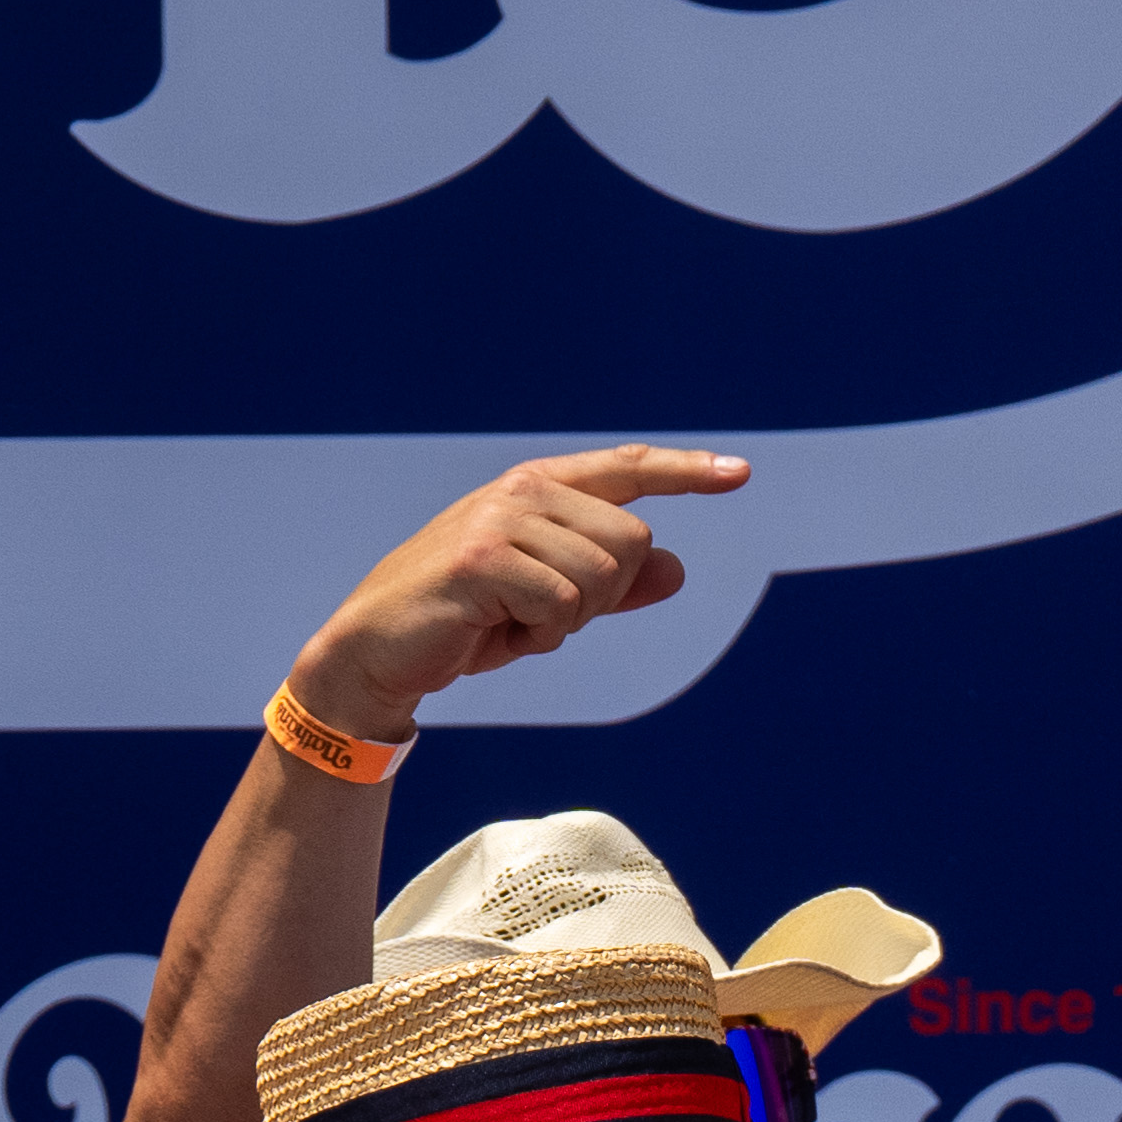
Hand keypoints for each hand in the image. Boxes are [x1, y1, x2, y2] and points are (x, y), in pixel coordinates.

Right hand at [289, 445, 746, 740]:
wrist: (382, 652)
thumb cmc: (468, 622)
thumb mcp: (551, 603)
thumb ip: (614, 587)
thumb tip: (676, 570)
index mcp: (541, 489)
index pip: (627, 468)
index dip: (685, 470)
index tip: (740, 472)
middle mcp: (523, 490)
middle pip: (634, 543)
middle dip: (604, 597)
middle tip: (541, 613)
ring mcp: (500, 518)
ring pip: (604, 577)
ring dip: (568, 621)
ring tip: (513, 620)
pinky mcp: (481, 557)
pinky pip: (563, 604)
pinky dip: (541, 634)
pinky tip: (497, 631)